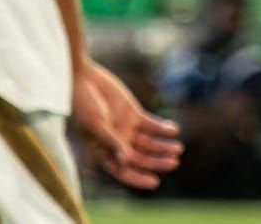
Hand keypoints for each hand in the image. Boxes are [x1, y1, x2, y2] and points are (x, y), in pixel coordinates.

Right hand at [71, 58, 182, 188]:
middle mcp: (117, 143)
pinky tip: (174, 130)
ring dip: (165, 147)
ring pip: (151, 144)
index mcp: (104, 150)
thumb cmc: (82, 103)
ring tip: (178, 147)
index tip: (155, 182)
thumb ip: (111, 141)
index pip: (122, 170)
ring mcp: (128, 129)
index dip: (138, 178)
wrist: (83, 78)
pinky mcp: (135, 115)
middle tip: (174, 161)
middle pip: (142, 158)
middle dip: (158, 162)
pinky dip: (164, 129)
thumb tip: (124, 161)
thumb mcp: (95, 123)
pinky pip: (154, 126)